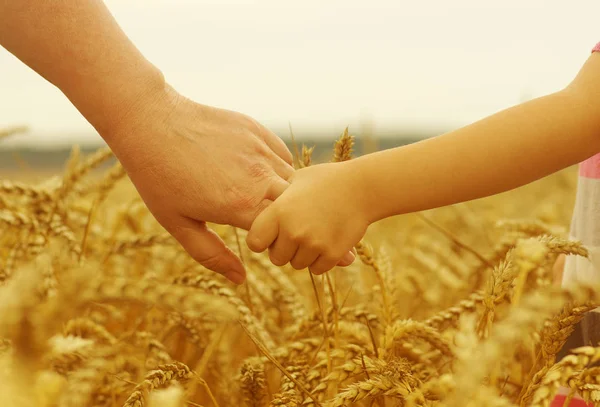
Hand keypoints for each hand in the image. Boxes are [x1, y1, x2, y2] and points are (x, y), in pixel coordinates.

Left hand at [104, 85, 293, 284]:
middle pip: (296, 208)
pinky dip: (278, 169)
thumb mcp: (179, 224)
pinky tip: (256, 172)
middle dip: (286, 219)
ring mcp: (261, 151)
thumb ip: (212, 255)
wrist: (150, 123)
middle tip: (261, 219)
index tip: (256, 241)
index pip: (281, 235)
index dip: (273, 243)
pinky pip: (283, 156)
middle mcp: (259, 177)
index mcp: (241, 205)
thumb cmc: (159, 178)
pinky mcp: (258, 131)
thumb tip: (240, 279)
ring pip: (294, 180)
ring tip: (257, 194)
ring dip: (284, 193)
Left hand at [246, 162, 369, 274]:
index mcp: (279, 211)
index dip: (262, 240)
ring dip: (304, 255)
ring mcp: (313, 244)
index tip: (272, 235)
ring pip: (297, 264)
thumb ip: (277, 195)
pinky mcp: (331, 254)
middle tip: (298, 234)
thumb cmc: (327, 180)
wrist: (363, 187)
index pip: (254, 243)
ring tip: (316, 233)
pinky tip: (328, 241)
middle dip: (285, 250)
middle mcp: (293, 230)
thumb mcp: (297, 179)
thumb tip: (260, 202)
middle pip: (276, 258)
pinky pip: (317, 269)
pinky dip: (321, 260)